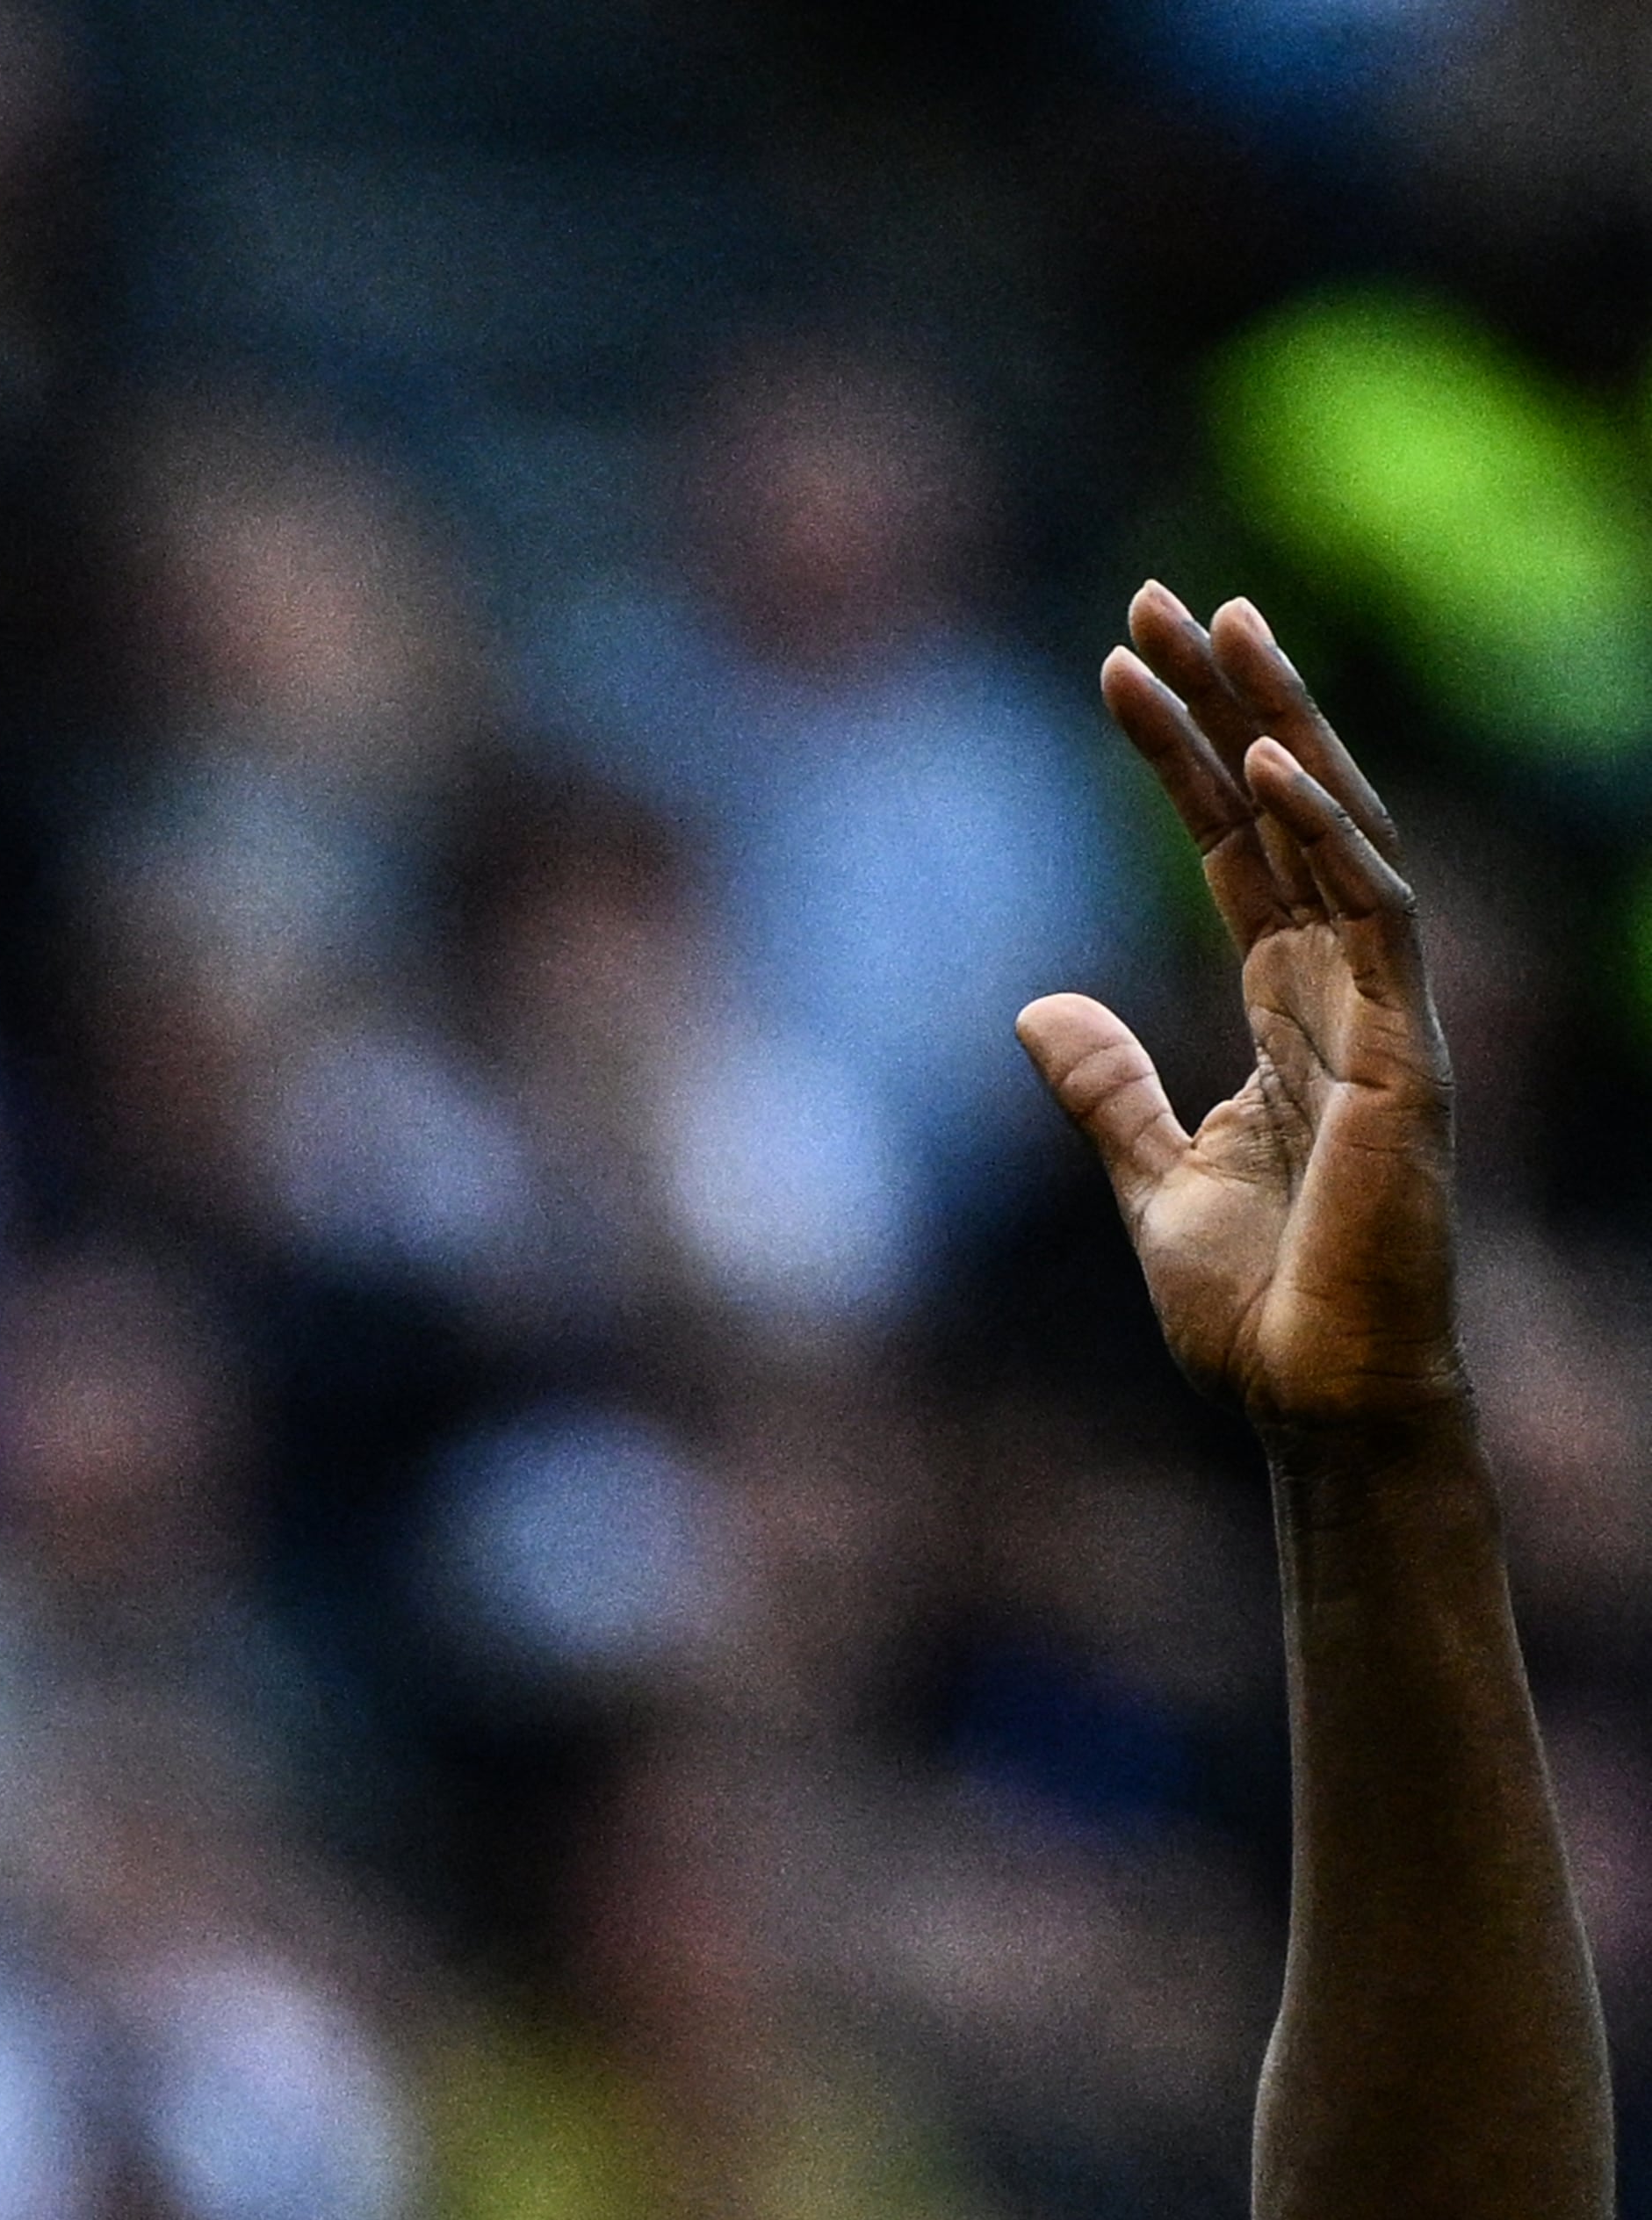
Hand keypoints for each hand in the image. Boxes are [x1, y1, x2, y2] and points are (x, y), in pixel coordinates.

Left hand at [1022, 587, 1458, 1447]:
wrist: (1309, 1400)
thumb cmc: (1252, 1307)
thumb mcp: (1148, 1177)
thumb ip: (1104, 1089)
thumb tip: (1035, 1007)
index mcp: (1287, 1012)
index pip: (1232, 849)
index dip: (1180, 754)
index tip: (1117, 665)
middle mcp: (1345, 993)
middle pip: (1286, 814)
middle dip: (1231, 701)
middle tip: (1163, 597)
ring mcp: (1385, 1018)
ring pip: (1339, 834)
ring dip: (1281, 725)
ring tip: (1220, 625)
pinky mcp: (1406, 1058)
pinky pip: (1376, 917)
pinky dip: (1327, 836)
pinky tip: (1269, 765)